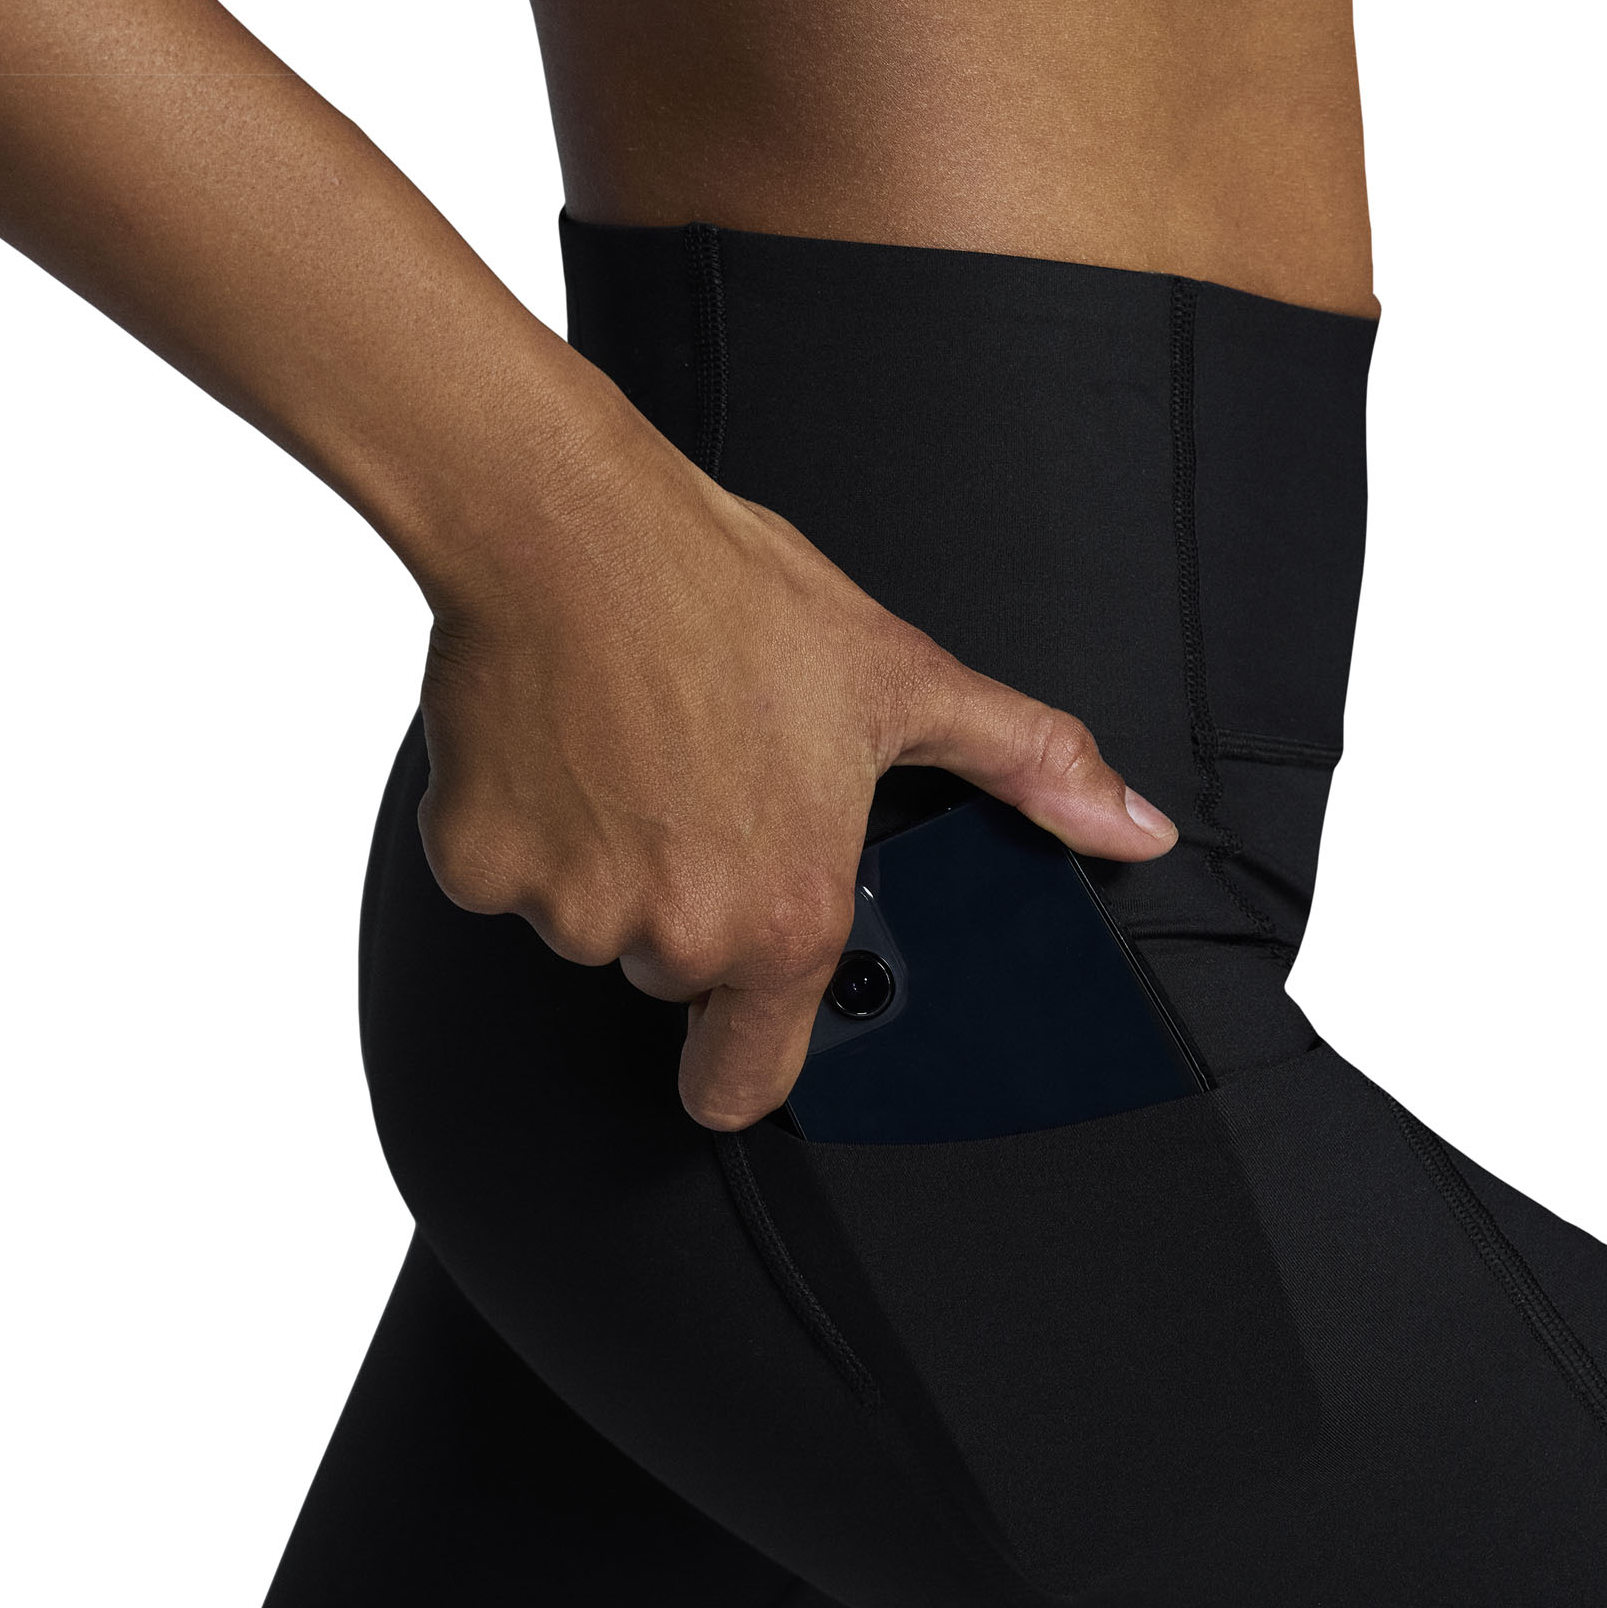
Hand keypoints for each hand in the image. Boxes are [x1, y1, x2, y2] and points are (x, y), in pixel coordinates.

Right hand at [416, 409, 1176, 1130]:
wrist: (569, 522)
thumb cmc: (731, 595)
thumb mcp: (905, 679)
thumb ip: (1028, 768)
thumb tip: (1132, 825)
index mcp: (780, 917)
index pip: (744, 1085)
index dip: (744, 1054)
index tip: (738, 1011)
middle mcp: (671, 932)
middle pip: (669, 972)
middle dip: (681, 899)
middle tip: (699, 783)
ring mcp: (564, 904)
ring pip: (584, 919)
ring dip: (600, 858)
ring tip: (631, 744)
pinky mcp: (474, 863)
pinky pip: (496, 876)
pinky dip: (515, 825)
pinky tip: (557, 739)